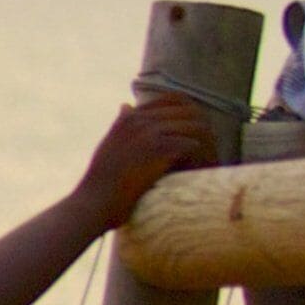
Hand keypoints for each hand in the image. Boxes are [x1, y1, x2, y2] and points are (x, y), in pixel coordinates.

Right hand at [72, 93, 219, 230]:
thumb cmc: (100, 184)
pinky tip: (202, 173)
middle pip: (188, 111)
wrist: (93, 204)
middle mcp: (140, 120)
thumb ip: (120, 126)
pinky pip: (193, 145)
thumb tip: (126, 106)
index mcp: (130, 118)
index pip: (172, 100)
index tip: (198, 136)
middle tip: (211, 151)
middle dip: (202, 131)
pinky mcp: (158, 149)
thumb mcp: (108, 146)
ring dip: (206, 145)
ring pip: (194, 127)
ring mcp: (149, 133)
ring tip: (210, 164)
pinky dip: (201, 159)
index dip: (191, 115)